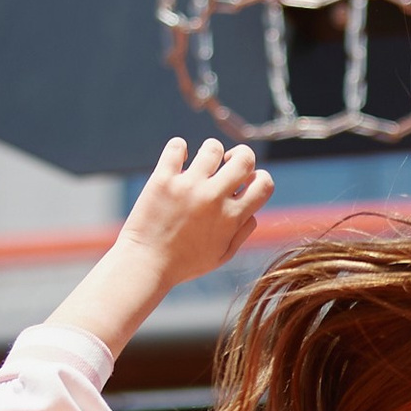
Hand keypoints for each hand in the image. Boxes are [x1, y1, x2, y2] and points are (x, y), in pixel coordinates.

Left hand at [119, 138, 273, 289]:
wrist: (146, 265)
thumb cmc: (185, 263)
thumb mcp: (222, 255)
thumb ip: (242, 232)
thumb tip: (252, 211)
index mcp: (232, 217)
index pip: (265, 182)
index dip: (259, 178)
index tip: (244, 183)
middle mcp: (213, 198)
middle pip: (245, 157)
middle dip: (240, 156)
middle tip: (225, 164)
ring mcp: (188, 186)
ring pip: (213, 147)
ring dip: (210, 152)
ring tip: (199, 165)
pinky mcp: (163, 179)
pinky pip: (177, 146)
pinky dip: (179, 148)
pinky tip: (178, 161)